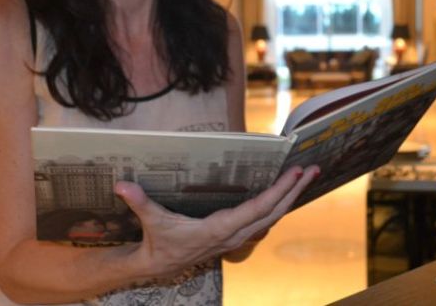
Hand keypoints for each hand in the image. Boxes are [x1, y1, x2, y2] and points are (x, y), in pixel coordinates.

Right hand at [114, 165, 318, 278]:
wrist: (159, 266)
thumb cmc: (159, 242)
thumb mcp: (152, 221)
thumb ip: (140, 202)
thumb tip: (123, 185)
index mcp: (219, 229)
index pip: (257, 209)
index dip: (278, 192)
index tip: (293, 173)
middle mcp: (234, 234)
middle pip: (273, 212)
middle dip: (294, 191)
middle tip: (312, 169)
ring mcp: (237, 238)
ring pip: (272, 218)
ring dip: (290, 197)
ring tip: (305, 177)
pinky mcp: (236, 237)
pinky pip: (264, 221)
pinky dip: (278, 206)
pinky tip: (286, 194)